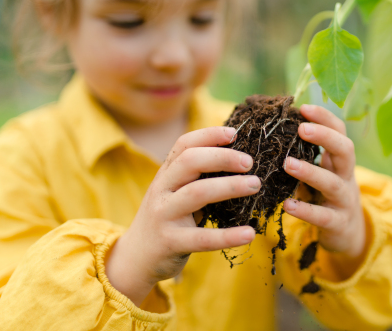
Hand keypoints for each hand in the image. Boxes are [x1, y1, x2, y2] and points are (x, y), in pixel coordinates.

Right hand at [105, 127, 258, 306]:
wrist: (136, 258)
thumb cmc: (168, 219)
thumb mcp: (174, 192)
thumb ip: (196, 176)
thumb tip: (238, 156)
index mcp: (165, 174)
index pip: (184, 145)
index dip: (209, 135)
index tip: (234, 133)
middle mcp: (162, 190)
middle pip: (190, 162)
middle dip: (222, 157)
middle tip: (249, 163)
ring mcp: (164, 216)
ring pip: (197, 193)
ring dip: (230, 186)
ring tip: (255, 185)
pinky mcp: (170, 243)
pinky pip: (202, 239)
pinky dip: (228, 236)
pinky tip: (249, 233)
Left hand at [283, 105, 365, 265]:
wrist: (348, 235)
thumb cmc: (324, 197)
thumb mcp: (320, 173)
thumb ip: (303, 156)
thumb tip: (272, 130)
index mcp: (339, 161)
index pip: (339, 131)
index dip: (324, 118)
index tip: (304, 108)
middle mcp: (346, 176)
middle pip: (345, 150)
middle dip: (325, 137)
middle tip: (302, 128)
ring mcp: (344, 200)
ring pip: (332, 183)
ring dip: (311, 172)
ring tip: (288, 164)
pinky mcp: (338, 223)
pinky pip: (322, 216)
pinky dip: (305, 210)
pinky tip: (287, 205)